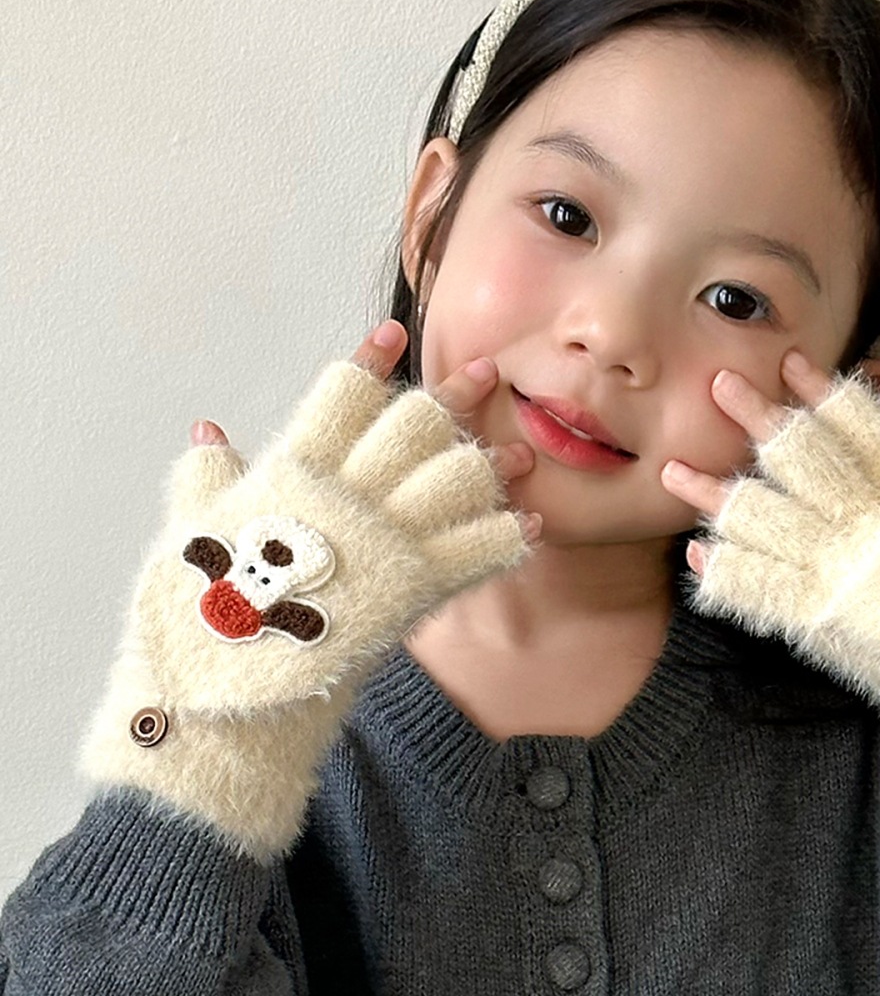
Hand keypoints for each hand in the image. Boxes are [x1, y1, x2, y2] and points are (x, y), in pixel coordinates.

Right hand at [83, 321, 537, 856]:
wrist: (221, 715)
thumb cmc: (194, 630)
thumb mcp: (184, 541)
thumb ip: (203, 480)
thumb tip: (209, 429)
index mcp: (289, 476)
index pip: (337, 398)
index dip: (368, 362)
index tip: (394, 333)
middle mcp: (345, 497)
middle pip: (413, 425)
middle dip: (455, 395)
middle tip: (488, 371)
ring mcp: (384, 543)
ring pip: (454, 477)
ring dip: (489, 463)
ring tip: (516, 453)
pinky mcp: (414, 592)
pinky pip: (476, 551)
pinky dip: (507, 536)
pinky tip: (527, 523)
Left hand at [661, 351, 879, 851]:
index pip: (866, 431)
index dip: (827, 395)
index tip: (791, 362)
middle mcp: (874, 528)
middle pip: (805, 462)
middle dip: (759, 419)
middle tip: (719, 382)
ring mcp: (844, 575)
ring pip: (770, 520)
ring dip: (718, 496)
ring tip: (673, 470)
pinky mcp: (826, 625)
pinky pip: (765, 591)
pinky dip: (730, 573)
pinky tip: (697, 555)